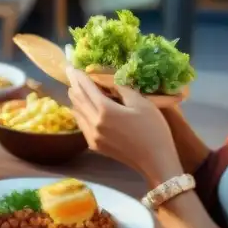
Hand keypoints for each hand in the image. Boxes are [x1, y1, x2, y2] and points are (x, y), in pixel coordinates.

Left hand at [66, 67, 181, 186]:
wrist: (156, 161)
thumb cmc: (153, 130)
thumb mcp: (141, 103)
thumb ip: (122, 89)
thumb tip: (109, 81)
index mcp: (105, 111)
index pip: (86, 88)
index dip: (78, 76)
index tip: (71, 66)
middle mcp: (93, 123)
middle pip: (78, 99)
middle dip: (75, 85)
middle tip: (72, 74)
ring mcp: (92, 136)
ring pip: (77, 112)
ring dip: (76, 98)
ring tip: (77, 88)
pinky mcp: (95, 145)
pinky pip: (82, 123)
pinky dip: (80, 112)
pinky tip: (84, 107)